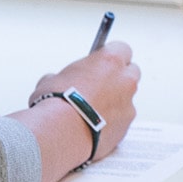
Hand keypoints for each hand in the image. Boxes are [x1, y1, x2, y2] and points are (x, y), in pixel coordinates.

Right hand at [13, 42, 140, 173]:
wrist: (61, 133)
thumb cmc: (56, 103)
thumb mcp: (51, 80)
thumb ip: (63, 76)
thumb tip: (55, 82)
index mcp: (110, 61)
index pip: (122, 49)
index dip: (110, 57)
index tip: (101, 63)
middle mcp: (125, 80)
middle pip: (131, 73)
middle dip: (118, 78)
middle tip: (99, 86)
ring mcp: (128, 105)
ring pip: (126, 99)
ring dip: (114, 102)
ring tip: (92, 111)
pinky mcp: (126, 127)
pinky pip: (121, 120)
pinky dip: (111, 122)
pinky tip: (92, 126)